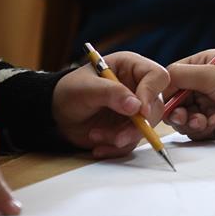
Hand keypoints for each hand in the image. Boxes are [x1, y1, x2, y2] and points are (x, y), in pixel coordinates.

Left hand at [53, 51, 168, 157]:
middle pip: (156, 107)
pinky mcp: (128, 128)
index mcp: (131, 67)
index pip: (157, 77)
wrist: (57, 113)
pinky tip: (98, 145)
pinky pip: (132, 142)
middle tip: (117, 136)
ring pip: (145, 128)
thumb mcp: (86, 88)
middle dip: (137, 126)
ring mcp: (135, 109)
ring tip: (96, 136)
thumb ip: (111, 93)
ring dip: (122, 138)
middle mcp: (138, 87)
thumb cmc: (70, 91)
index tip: (140, 112)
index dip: (151, 94)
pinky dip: (116, 148)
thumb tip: (137, 106)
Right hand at [164, 50, 214, 142]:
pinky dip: (201, 129)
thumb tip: (156, 83)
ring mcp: (211, 105)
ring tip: (203, 121)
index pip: (173, 77)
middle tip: (183, 116)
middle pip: (175, 100)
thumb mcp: (213, 75)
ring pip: (184, 117)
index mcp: (204, 64)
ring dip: (189, 121)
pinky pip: (196, 130)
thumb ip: (181, 76)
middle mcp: (206, 84)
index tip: (163, 102)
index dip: (165, 91)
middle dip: (177, 109)